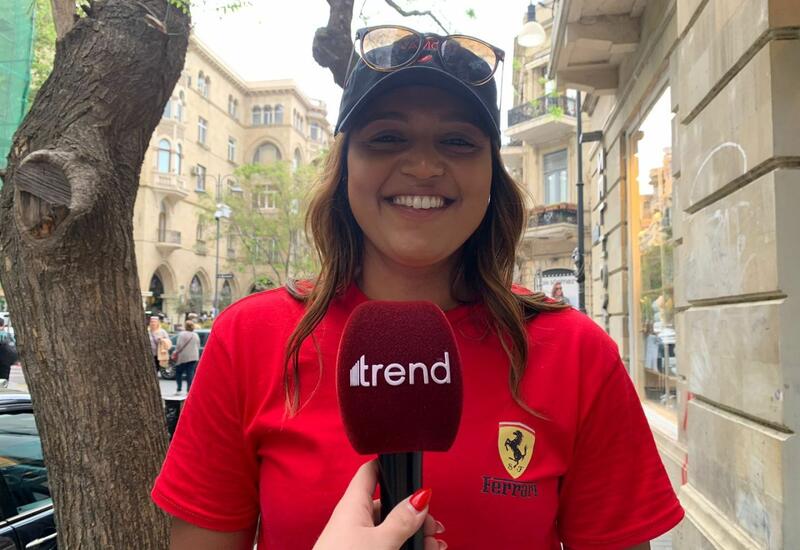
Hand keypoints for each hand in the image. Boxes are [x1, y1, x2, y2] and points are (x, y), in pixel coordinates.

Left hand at [314, 460, 446, 549]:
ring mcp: (356, 538)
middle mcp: (354, 518)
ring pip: (390, 528)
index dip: (390, 465)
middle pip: (388, 504)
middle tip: (435, 527)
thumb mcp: (380, 542)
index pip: (371, 472)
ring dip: (414, 534)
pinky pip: (385, 543)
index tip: (412, 468)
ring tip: (436, 546)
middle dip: (414, 513)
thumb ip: (402, 520)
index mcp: (354, 504)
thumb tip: (421, 497)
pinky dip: (404, 547)